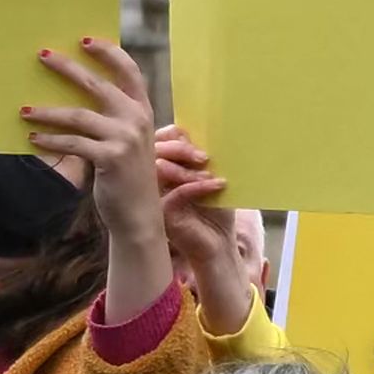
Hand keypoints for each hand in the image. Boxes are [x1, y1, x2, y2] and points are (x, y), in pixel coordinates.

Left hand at [25, 38, 175, 314]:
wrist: (139, 217)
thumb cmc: (127, 179)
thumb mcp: (127, 143)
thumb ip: (111, 120)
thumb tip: (72, 101)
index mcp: (143, 111)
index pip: (128, 71)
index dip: (107, 53)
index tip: (84, 41)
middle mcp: (137, 120)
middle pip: (96, 85)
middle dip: (67, 68)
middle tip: (42, 56)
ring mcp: (125, 139)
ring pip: (78, 115)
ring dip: (48, 112)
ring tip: (24, 110)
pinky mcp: (111, 159)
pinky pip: (73, 143)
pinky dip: (51, 140)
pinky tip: (33, 139)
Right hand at [156, 128, 254, 328]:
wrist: (219, 244)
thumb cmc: (215, 209)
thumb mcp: (210, 173)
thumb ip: (199, 152)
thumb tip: (195, 129)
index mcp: (165, 164)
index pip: (161, 137)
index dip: (177, 136)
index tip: (201, 145)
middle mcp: (155, 177)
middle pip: (156, 149)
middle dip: (181, 149)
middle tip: (204, 158)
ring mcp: (154, 195)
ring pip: (159, 168)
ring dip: (187, 169)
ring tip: (210, 176)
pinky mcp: (161, 213)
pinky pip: (173, 192)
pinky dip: (196, 186)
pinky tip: (216, 186)